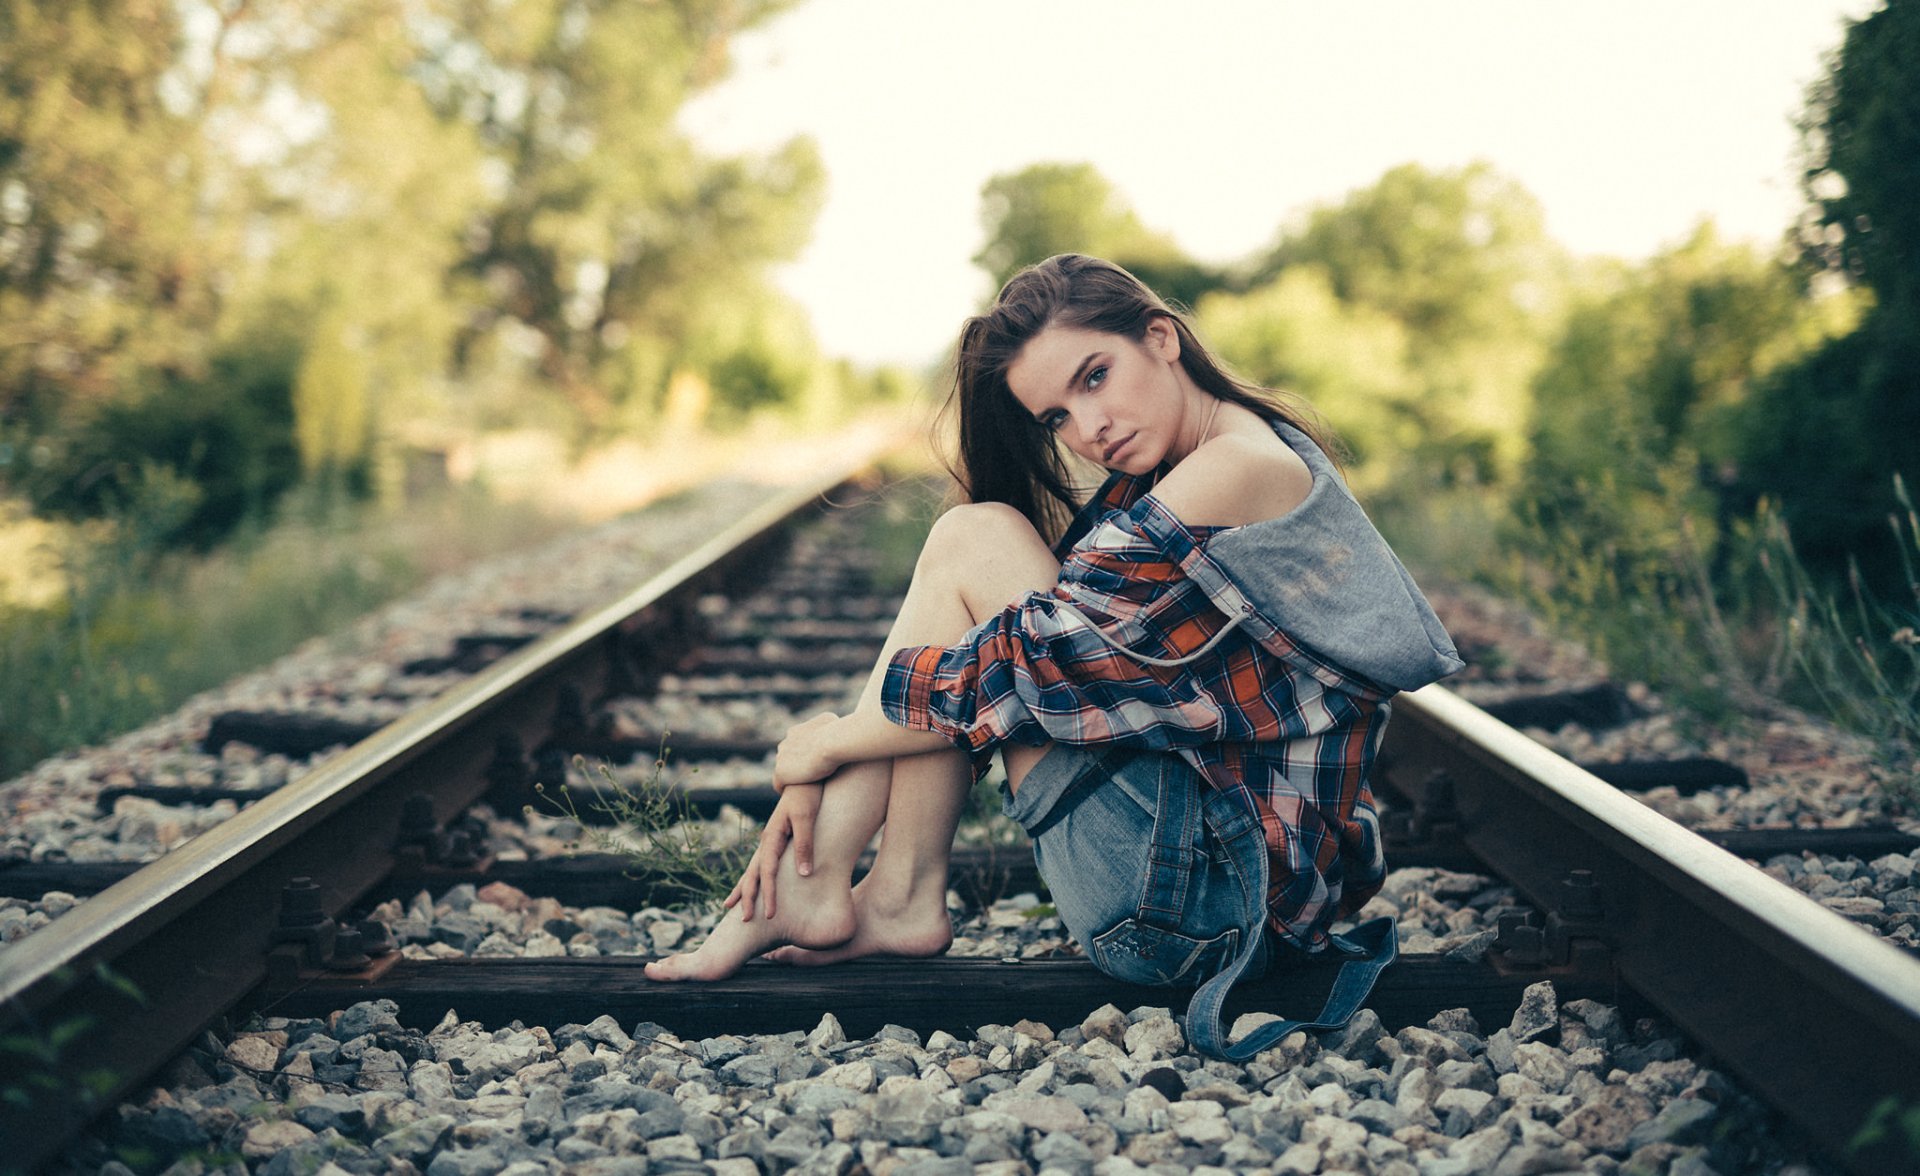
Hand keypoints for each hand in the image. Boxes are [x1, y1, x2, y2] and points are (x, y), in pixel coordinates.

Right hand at [723, 781, 821, 920]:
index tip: (770, 915)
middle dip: (747, 898)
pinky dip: (753, 877)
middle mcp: (766, 841)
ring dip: (743, 889)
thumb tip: (803, 874)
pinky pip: (762, 864)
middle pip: (753, 874)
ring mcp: (769, 840)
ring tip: (731, 907)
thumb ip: (804, 845)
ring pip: (752, 870)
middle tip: (744, 920)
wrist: (805, 776)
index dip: (769, 895)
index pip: (768, 873)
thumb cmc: (808, 795)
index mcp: (772, 837)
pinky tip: (750, 885)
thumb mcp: (807, 817)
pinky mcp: (776, 839)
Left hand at [773, 713, 841, 791]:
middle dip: (795, 767)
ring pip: (783, 771)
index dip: (802, 756)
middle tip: (808, 778)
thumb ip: (825, 726)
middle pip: (786, 758)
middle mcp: (785, 743)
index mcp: (795, 732)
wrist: (832, 742)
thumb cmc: (836, 733)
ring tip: (802, 790)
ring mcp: (781, 758)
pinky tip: (793, 797)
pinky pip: (778, 784)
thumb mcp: (831, 721)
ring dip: (791, 779)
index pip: (794, 746)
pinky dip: (784, 789)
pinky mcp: (781, 772)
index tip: (812, 765)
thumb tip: (829, 727)